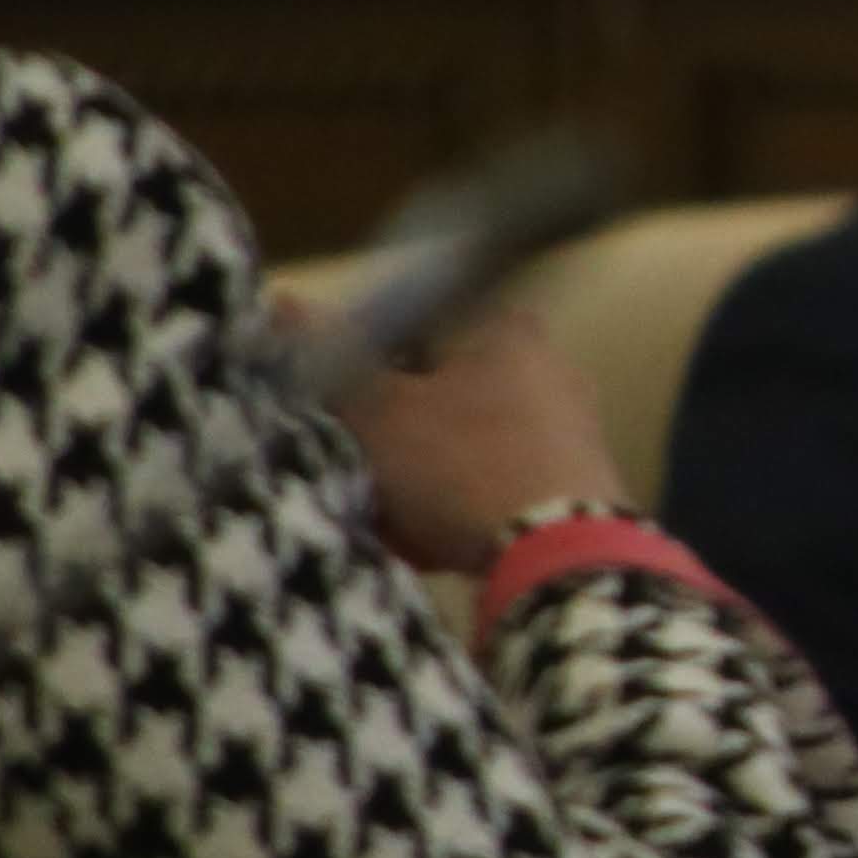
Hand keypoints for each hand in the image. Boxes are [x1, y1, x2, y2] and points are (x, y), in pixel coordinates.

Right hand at [327, 308, 631, 574]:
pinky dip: (454, 515)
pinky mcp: (572, 489)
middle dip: (391, 439)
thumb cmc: (461, 463)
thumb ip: (333, 357)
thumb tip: (285, 301)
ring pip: (458, 453)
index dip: (365, 366)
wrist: (560, 556)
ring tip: (389, 520)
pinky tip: (427, 548)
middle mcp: (549, 372)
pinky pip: (490, 494)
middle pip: (437, 397)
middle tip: (356, 470)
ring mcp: (568, 432)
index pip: (417, 326)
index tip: (336, 406)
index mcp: (507, 332)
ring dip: (416, 487)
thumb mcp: (378, 409)